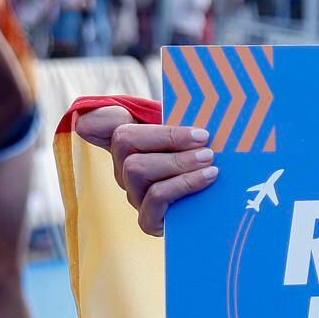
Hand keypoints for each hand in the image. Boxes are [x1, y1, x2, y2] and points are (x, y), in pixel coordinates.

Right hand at [73, 105, 217, 235]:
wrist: (221, 207)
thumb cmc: (206, 160)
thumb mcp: (194, 134)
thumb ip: (179, 116)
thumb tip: (180, 97)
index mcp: (132, 144)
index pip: (97, 123)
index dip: (103, 115)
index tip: (132, 110)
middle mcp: (124, 168)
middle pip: (123, 140)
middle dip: (168, 137)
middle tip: (204, 139)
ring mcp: (134, 194)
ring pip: (137, 168)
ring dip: (178, 161)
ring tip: (209, 159)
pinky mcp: (148, 220)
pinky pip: (156, 197)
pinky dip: (184, 184)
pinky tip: (208, 176)